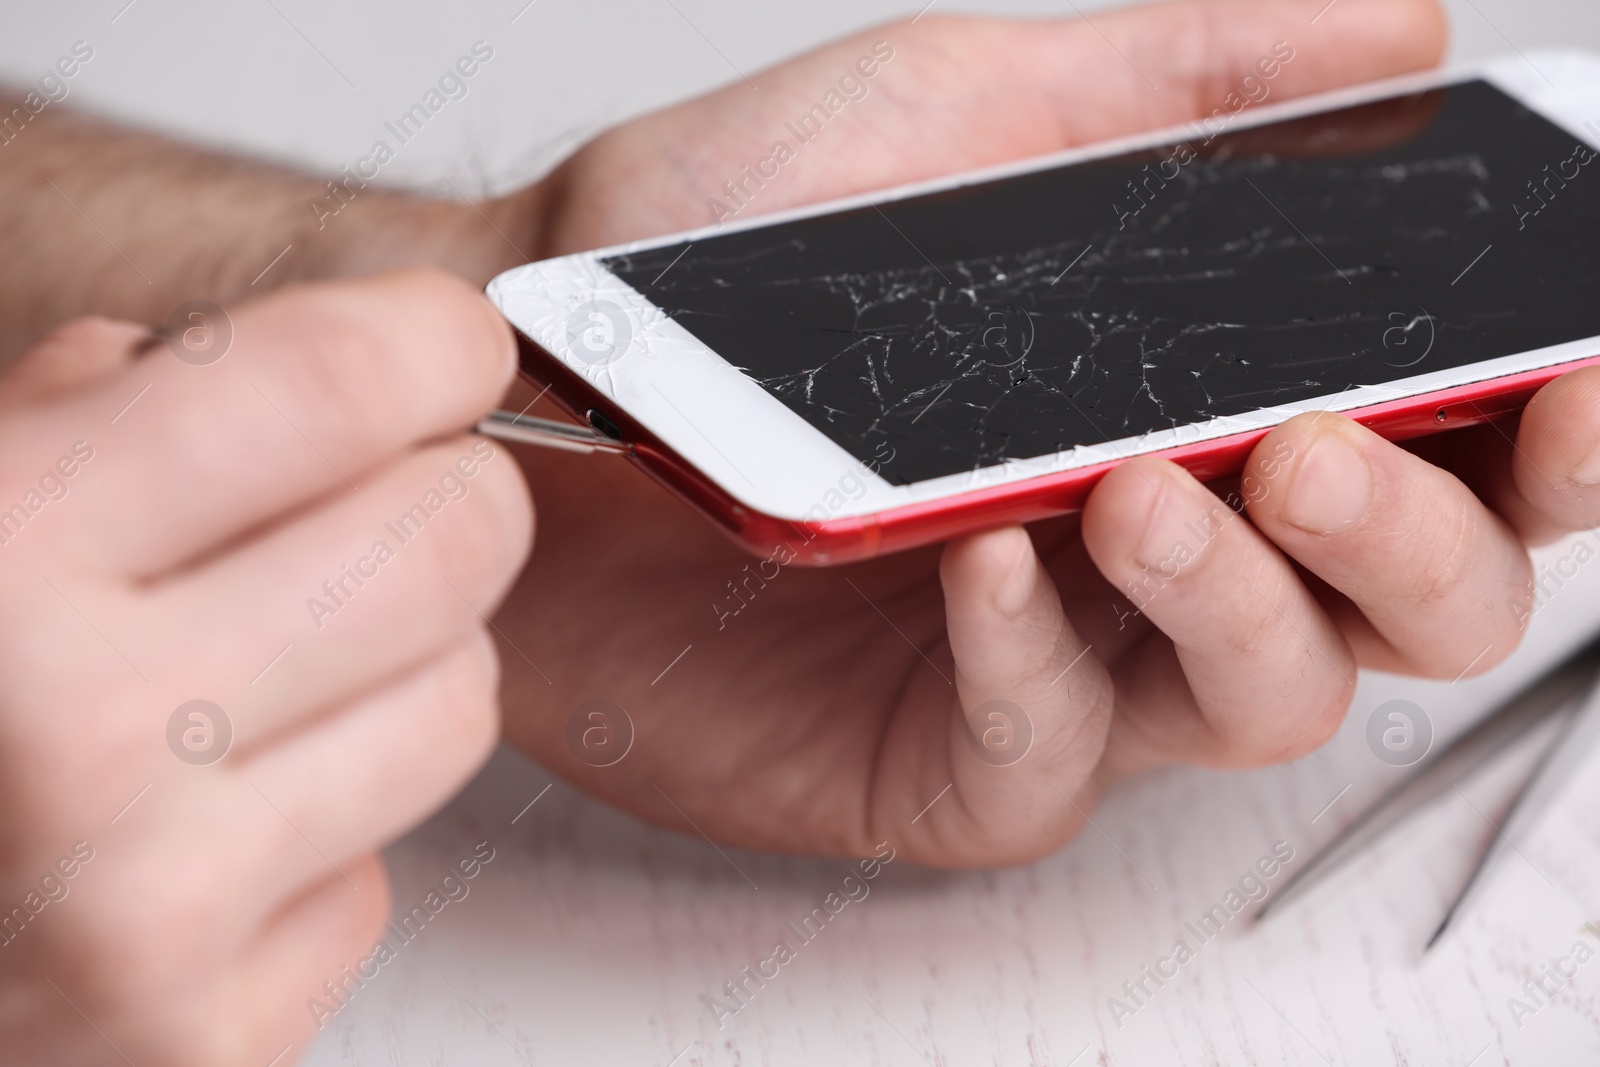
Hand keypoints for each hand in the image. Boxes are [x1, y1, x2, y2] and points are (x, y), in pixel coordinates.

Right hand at [0, 271, 530, 1064]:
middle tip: (385, 497)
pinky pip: (377, 871)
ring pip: (456, 703)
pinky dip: (320, 832)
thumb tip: (233, 358)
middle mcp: (87, 740)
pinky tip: (203, 835)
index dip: (430, 340)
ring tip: (272, 673)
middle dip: (445, 496)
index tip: (443, 344)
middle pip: (450, 544)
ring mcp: (156, 917)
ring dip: (401, 665)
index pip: (329, 386)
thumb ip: (57, 420)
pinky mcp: (203, 1045)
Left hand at [481, 0, 1531, 867]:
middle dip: (1416, 532)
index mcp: (1203, 405)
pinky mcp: (947, 759)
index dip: (1546, 431)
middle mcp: (1164, 551)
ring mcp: (1067, 668)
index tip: (1574, 365)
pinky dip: (1041, 660)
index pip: (1448, 445)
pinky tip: (990, 561)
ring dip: (1248, 595)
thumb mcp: (971, 107)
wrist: (541, 367)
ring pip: (1270, 697)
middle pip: (1409, 605)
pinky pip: (1053, 755)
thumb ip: (1187, 79)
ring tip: (1143, 489)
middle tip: (1325, 441)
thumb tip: (1406, 37)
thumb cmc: (727, 247)